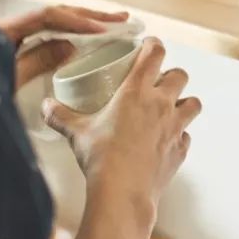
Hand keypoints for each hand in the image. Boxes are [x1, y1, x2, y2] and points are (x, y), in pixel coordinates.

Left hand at [0, 5, 128, 90]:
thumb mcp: (6, 81)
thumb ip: (37, 61)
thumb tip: (71, 45)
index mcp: (2, 29)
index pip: (47, 15)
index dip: (77, 20)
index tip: (103, 29)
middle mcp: (6, 26)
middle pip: (53, 13)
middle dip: (88, 16)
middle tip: (121, 20)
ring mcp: (10, 36)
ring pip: (52, 22)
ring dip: (82, 23)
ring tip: (112, 25)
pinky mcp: (13, 48)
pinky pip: (46, 35)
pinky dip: (69, 34)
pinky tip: (86, 40)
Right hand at [42, 38, 201, 224]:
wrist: (123, 193)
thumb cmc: (101, 159)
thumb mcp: (76, 133)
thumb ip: (59, 116)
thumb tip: (45, 106)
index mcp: (137, 91)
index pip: (154, 54)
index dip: (154, 44)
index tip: (148, 45)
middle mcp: (161, 104)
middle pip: (180, 75)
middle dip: (171, 74)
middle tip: (158, 80)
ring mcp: (175, 127)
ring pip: (193, 103)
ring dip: (184, 102)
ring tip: (170, 107)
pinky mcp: (180, 150)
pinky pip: (187, 135)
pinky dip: (180, 135)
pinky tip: (166, 140)